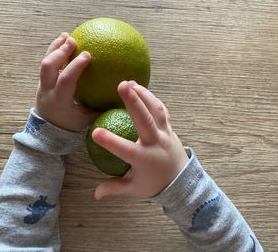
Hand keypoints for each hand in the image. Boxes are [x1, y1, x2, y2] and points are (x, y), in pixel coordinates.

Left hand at [35, 33, 98, 131]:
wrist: (47, 131)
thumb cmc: (70, 125)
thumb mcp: (86, 121)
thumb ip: (100, 109)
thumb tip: (121, 97)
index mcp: (59, 100)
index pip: (66, 79)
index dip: (75, 66)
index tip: (87, 54)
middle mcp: (47, 91)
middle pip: (48, 67)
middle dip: (60, 51)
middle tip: (73, 40)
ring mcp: (42, 85)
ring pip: (44, 63)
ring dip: (55, 48)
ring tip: (66, 35)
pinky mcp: (42, 82)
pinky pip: (46, 64)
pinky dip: (53, 51)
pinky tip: (62, 42)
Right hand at [92, 81, 188, 199]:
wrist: (182, 182)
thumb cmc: (154, 184)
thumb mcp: (134, 188)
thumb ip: (113, 188)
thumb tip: (95, 194)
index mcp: (144, 160)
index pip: (125, 150)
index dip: (111, 142)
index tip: (95, 132)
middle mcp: (156, 144)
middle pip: (146, 121)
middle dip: (134, 102)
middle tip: (122, 85)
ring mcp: (165, 134)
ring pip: (157, 111)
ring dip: (144, 95)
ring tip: (130, 82)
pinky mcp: (170, 128)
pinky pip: (162, 110)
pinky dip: (152, 98)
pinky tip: (141, 89)